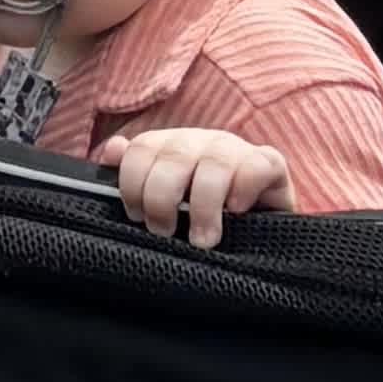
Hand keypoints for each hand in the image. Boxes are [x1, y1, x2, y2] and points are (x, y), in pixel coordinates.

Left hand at [105, 124, 290, 248]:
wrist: (257, 230)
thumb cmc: (200, 219)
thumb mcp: (164, 202)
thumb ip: (134, 177)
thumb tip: (112, 149)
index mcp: (170, 146)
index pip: (141, 149)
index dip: (133, 184)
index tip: (137, 217)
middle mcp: (201, 141)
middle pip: (174, 155)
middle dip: (162, 198)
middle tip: (164, 232)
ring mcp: (236, 149)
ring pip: (215, 163)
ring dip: (203, 206)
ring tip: (201, 240)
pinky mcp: (270, 163)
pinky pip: (257, 165)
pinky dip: (244, 188)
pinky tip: (236, 211)